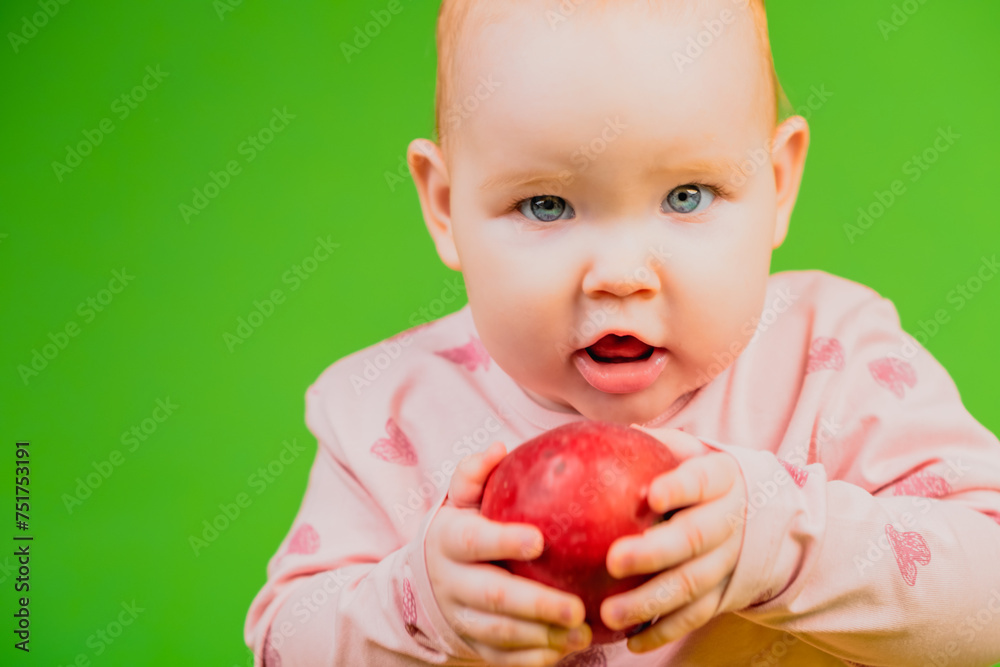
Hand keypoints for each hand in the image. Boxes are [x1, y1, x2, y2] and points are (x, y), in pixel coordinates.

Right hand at [427, 441, 592, 665]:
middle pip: (493, 597)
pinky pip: (502, 658)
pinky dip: (533, 658)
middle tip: (576, 608)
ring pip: (500, 633)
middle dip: (536, 605)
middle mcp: (452, 582)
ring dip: (542, 637)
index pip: (474, 542)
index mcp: (449, 540)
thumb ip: (474, 474)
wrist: (428, 578)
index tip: (539, 541)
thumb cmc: (462, 528)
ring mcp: (461, 617)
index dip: (504, 542)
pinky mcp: (473, 643)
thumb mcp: (459, 499)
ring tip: (581, 632)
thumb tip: (498, 448)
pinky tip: (566, 650)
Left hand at [599, 430, 747, 652]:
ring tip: (609, 613)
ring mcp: (728, 560)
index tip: (649, 495)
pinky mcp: (724, 593)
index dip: (679, 488)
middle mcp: (728, 519)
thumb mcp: (683, 449)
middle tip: (614, 560)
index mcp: (719, 477)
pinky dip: (665, 630)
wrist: (754, 509)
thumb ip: (647, 442)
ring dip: (650, 601)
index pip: (700, 479)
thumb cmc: (696, 473)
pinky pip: (695, 615)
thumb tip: (593, 433)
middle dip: (654, 552)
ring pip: (691, 584)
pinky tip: (633, 642)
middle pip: (693, 538)